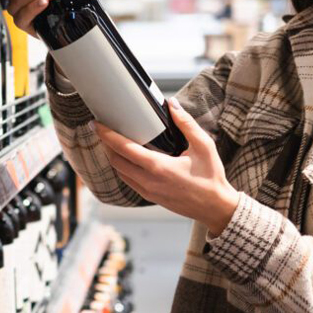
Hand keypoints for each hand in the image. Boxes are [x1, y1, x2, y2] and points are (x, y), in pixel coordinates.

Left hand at [94, 98, 240, 235]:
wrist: (216, 207)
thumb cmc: (211, 177)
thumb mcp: (204, 146)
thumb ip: (186, 124)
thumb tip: (172, 105)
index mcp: (159, 167)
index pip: (124, 149)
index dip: (107, 135)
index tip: (96, 124)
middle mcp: (149, 181)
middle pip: (116, 161)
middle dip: (106, 144)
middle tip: (102, 129)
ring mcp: (148, 192)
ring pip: (120, 172)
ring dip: (113, 157)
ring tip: (112, 141)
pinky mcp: (150, 197)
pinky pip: (129, 181)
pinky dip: (123, 168)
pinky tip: (127, 158)